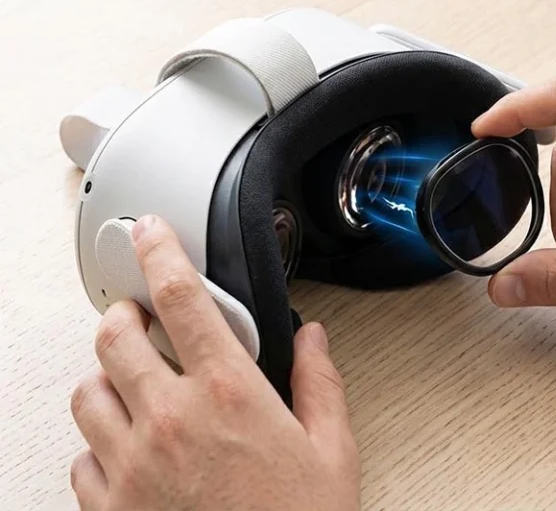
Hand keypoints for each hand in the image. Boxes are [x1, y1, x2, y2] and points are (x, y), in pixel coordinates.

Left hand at [70, 216, 359, 510]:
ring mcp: (132, 466)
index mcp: (229, 393)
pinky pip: (80, 457)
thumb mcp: (331, 449)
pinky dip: (98, 441)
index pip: (184, 299)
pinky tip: (130, 449)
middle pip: (116, 336)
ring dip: (107, 377)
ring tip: (135, 385)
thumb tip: (312, 338)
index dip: (162, 253)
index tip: (149, 232)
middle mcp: (172, 420)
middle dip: (124, 315)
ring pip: (87, 392)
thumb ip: (319, 382)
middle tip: (142, 320)